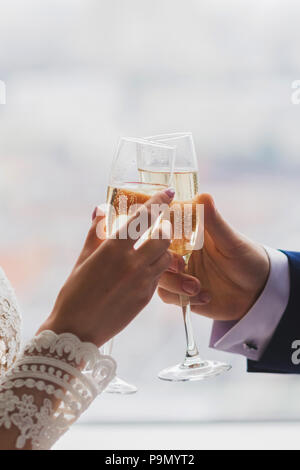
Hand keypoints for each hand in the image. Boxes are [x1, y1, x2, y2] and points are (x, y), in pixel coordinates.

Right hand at [38, 189, 174, 346]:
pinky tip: (145, 269)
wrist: (77, 330)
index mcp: (113, 249)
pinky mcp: (146, 298)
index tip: (167, 192)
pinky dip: (156, 268)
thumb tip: (101, 207)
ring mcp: (142, 282)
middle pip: (163, 236)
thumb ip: (96, 231)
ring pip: (166, 257)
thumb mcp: (83, 258)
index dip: (158, 202)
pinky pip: (159, 276)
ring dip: (163, 249)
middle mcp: (132, 264)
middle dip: (165, 227)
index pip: (143, 218)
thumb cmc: (75, 293)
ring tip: (152, 248)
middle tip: (162, 224)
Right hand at [158, 193, 269, 321]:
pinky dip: (183, 298)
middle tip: (181, 266)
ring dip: (174, 282)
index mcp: (189, 231)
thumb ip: (214, 222)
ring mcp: (178, 271)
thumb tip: (204, 196)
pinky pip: (167, 294)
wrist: (256, 292)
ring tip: (196, 287)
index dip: (158, 228)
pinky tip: (205, 296)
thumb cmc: (247, 259)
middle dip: (164, 260)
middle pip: (154, 251)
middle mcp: (180, 249)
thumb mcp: (231, 241)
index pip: (164, 223)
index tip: (163, 235)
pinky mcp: (180, 291)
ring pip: (158, 275)